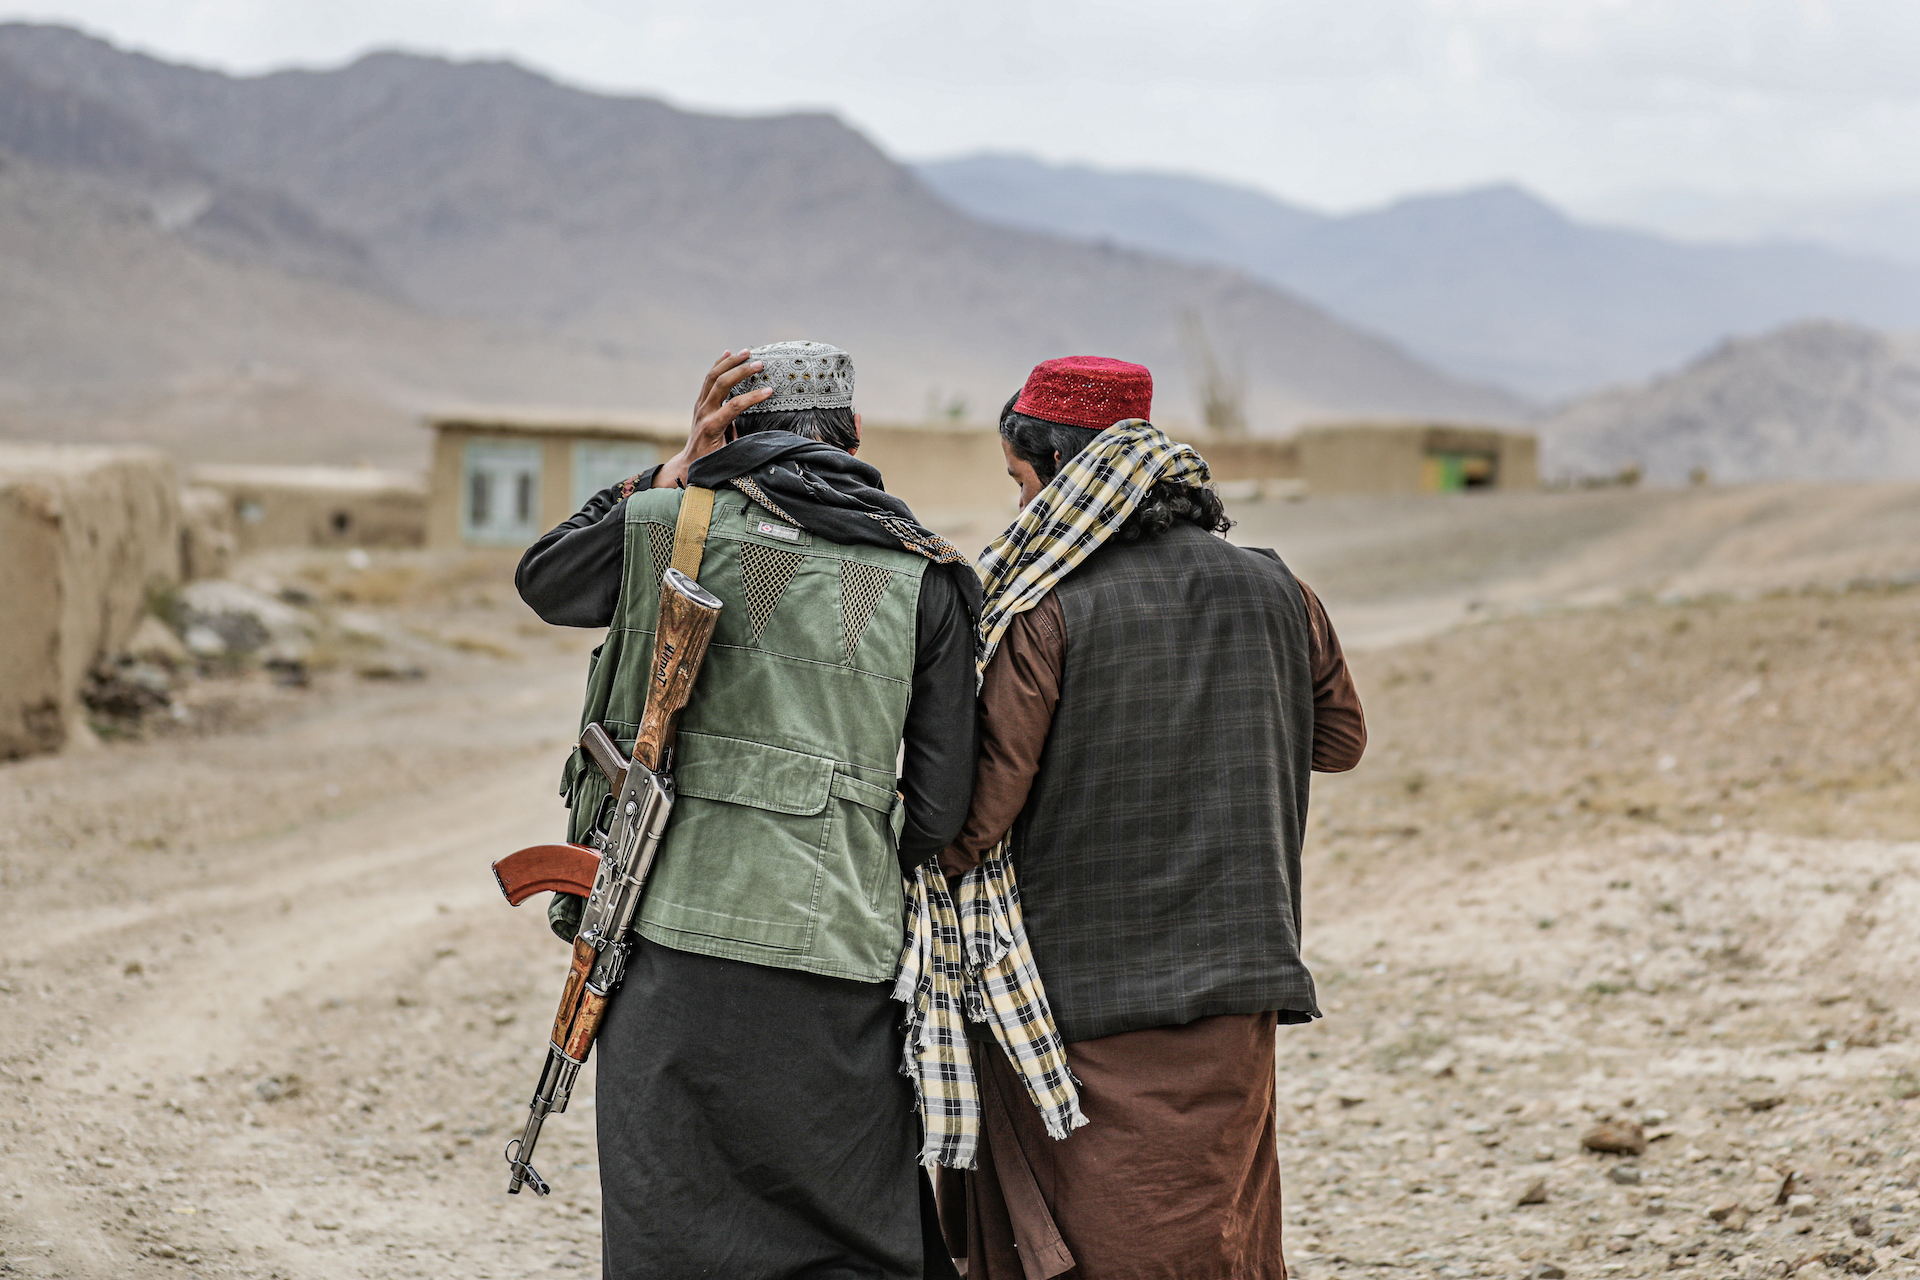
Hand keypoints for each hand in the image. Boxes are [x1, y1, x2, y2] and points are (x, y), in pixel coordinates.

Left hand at [653, 349, 771, 488]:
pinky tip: (728, 353)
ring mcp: (700, 404)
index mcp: (712, 426)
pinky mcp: (700, 401)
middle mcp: (704, 411)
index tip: (769, 391)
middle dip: (741, 371)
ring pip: (713, 376)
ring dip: (730, 362)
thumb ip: (741, 444)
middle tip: (759, 364)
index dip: (752, 397)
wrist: (690, 462)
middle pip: (722, 383)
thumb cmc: (712, 461)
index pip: (734, 405)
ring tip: (747, 352)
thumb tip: (764, 438)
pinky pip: (709, 378)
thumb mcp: (727, 456)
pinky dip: (719, 364)